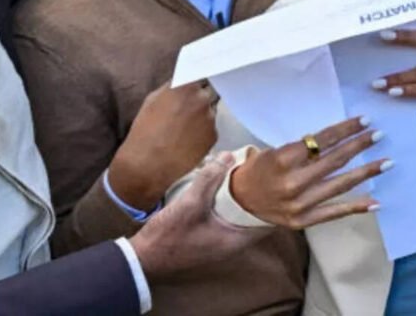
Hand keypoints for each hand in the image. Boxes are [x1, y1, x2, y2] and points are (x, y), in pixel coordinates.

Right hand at [109, 81, 217, 211]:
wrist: (148, 163)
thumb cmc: (145, 130)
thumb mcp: (152, 100)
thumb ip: (173, 87)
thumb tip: (185, 81)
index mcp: (185, 86)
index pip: (203, 74)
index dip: (201, 79)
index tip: (200, 81)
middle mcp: (201, 99)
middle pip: (211, 91)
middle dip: (202, 97)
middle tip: (190, 107)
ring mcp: (210, 117)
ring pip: (211, 110)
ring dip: (203, 115)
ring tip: (185, 128)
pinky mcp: (214, 134)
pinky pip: (211, 128)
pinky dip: (203, 131)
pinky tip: (188, 140)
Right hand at [130, 153, 262, 283]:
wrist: (143, 259)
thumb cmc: (169, 236)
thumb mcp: (190, 203)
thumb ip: (210, 179)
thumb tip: (229, 156)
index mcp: (236, 240)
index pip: (268, 221)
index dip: (272, 201)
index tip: (272, 182)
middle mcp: (233, 245)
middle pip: (255, 218)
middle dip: (258, 198)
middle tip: (259, 176)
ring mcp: (221, 244)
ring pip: (241, 219)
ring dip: (242, 202)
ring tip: (244, 179)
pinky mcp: (209, 240)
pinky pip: (228, 221)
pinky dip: (230, 207)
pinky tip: (223, 191)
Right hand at [228, 117, 387, 228]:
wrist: (240, 200)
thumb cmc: (260, 170)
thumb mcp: (275, 151)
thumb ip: (303, 148)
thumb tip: (338, 136)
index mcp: (283, 159)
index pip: (321, 140)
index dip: (345, 129)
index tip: (364, 121)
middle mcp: (293, 182)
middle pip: (334, 160)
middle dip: (359, 146)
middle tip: (378, 135)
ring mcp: (299, 203)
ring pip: (340, 184)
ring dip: (366, 172)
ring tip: (386, 162)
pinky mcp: (303, 220)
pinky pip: (335, 212)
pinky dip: (356, 207)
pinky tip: (376, 201)